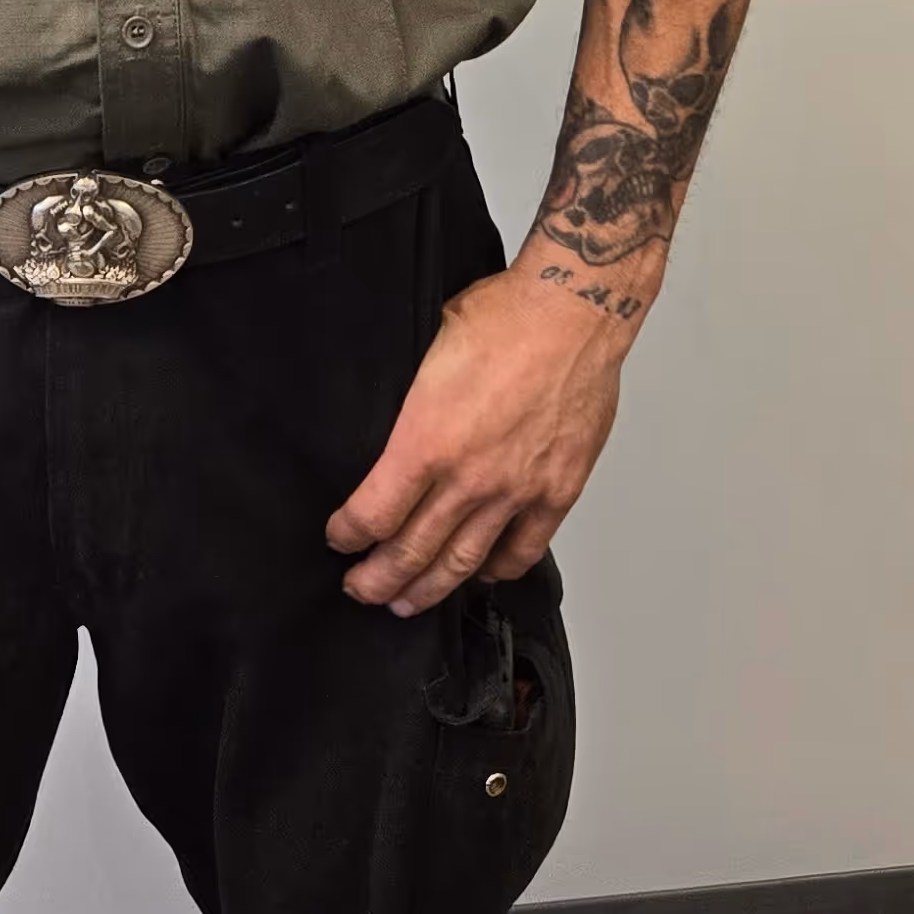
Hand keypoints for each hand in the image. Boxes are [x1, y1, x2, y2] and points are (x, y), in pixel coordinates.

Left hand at [326, 263, 630, 614]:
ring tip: (406, 602)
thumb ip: (407, 401)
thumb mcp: (426, 347)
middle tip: (360, 588)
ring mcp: (516, 490)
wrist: (574, 311)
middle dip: (377, 578)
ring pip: (463, 562)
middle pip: (411, 551)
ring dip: (429, 588)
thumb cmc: (506, 316)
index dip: (348, 534)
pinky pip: (524, 549)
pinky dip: (499, 569)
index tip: (339, 537)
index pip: (374, 512)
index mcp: (427, 439)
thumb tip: (387, 422)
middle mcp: (469, 476)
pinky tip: (483, 573)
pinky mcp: (556, 491)